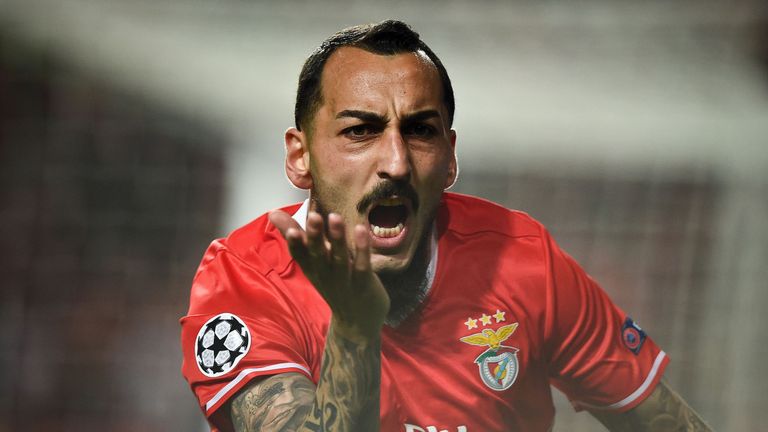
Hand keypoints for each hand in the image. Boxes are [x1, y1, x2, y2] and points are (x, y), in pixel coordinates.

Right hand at [269, 210, 389, 340]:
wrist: (356, 321)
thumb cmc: (332, 282)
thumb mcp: (311, 261)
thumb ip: (294, 235)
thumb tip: (272, 213)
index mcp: (310, 267)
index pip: (298, 253)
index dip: (292, 240)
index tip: (283, 222)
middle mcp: (325, 274)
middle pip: (317, 255)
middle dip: (314, 236)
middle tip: (313, 216)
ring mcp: (344, 280)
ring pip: (340, 258)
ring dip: (337, 239)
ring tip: (335, 217)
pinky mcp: (364, 282)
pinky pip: (363, 265)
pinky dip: (362, 248)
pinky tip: (361, 229)